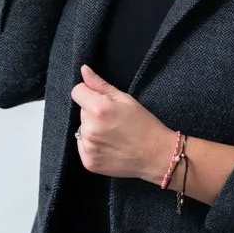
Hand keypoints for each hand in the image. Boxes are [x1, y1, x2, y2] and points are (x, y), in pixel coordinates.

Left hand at [71, 65, 174, 182]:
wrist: (156, 155)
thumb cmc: (144, 125)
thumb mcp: (125, 99)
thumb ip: (100, 84)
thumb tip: (84, 70)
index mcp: (99, 109)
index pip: (77, 92)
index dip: (88, 92)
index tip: (100, 99)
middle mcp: (91, 129)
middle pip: (81, 111)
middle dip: (93, 112)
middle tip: (113, 120)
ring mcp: (89, 147)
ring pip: (82, 128)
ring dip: (92, 129)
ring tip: (112, 134)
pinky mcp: (89, 162)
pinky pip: (83, 145)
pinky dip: (92, 145)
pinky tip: (109, 145)